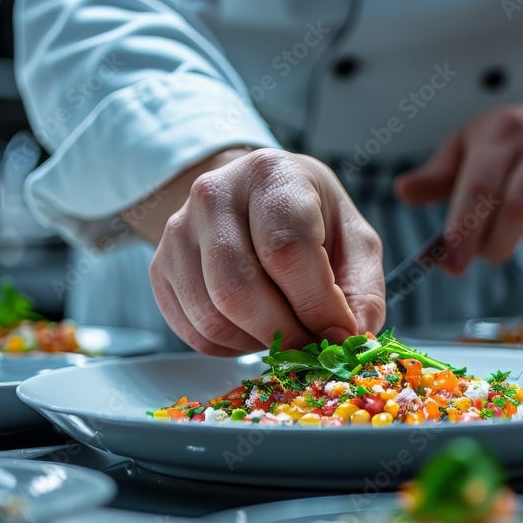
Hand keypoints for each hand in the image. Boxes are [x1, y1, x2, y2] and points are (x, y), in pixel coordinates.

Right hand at [151, 148, 385, 354]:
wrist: (256, 197)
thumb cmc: (312, 217)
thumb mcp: (354, 239)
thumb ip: (362, 289)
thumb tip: (352, 339)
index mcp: (271, 174)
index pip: (285, 249)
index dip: (315, 304)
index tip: (339, 332)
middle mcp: (214, 195)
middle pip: (239, 289)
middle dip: (284, 333)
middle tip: (313, 347)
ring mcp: (178, 231)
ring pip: (211, 316)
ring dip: (257, 343)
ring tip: (285, 332)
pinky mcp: (160, 267)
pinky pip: (193, 331)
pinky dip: (230, 348)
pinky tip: (254, 330)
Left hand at [393, 106, 522, 273]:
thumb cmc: (510, 143)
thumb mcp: (468, 149)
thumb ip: (437, 176)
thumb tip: (403, 191)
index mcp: (496, 132)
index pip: (477, 186)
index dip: (463, 229)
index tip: (452, 264)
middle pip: (507, 207)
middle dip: (487, 244)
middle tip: (477, 254)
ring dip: (510, 242)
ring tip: (502, 239)